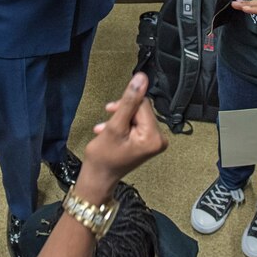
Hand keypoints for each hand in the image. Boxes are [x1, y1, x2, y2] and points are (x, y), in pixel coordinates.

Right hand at [79, 73, 167, 199]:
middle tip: (108, 124)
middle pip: (141, 110)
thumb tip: (141, 78)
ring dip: (120, 119)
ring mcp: (154, 142)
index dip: (125, 105)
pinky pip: (137, 124)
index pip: (143, 104)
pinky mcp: (147, 143)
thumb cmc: (103, 157)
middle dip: (123, 113)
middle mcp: (159, 139)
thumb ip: (128, 101)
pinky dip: (122, 126)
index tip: (110, 112)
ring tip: (106, 130)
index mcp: (154, 136)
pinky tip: (110, 133)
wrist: (98, 178)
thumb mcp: (115, 126)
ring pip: (136, 116)